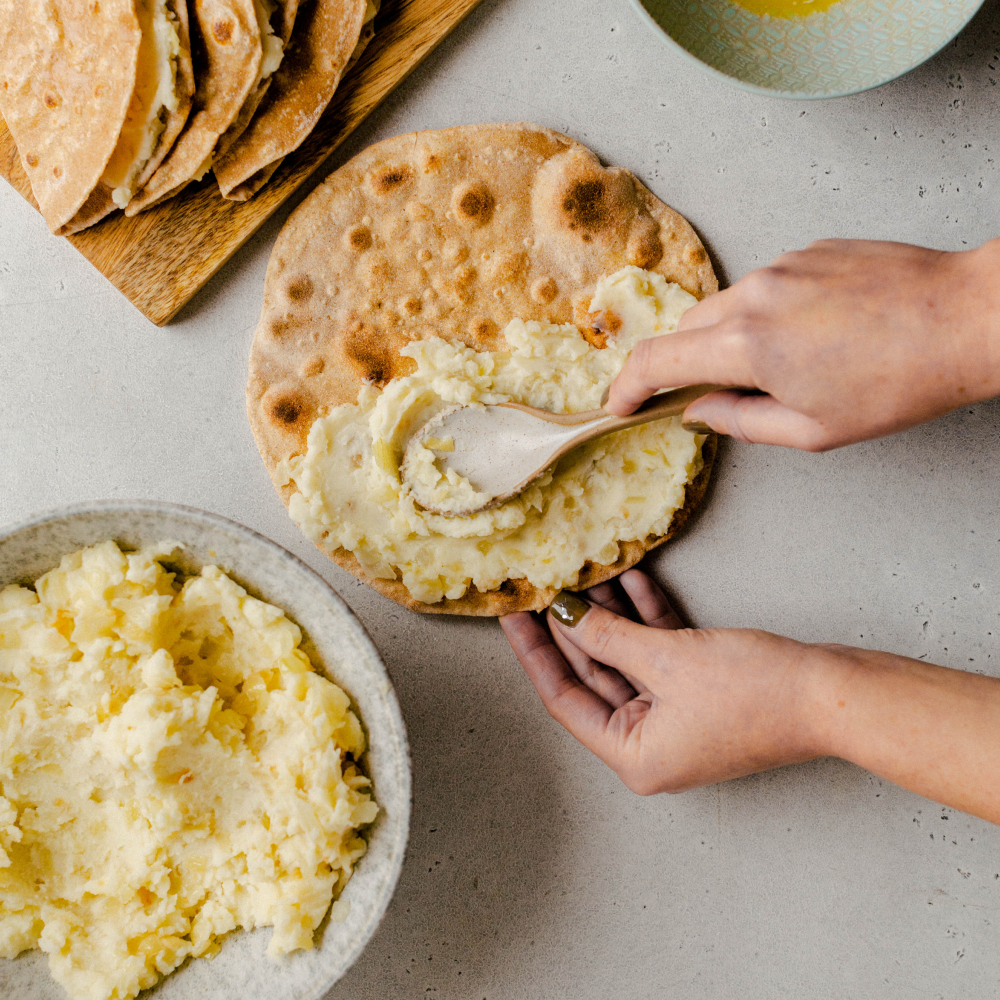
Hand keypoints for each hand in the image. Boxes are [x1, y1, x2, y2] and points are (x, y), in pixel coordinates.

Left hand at [501, 569, 999, 822]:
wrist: (833, 693)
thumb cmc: (754, 690)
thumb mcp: (666, 659)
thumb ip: (608, 636)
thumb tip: (565, 614)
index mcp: (633, 755)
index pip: (562, 698)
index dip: (534, 650)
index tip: (511, 612)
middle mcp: (650, 743)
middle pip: (593, 675)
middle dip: (573, 625)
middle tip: (543, 583)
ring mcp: (677, 719)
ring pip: (627, 659)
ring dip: (609, 615)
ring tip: (584, 568)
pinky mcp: (702, 694)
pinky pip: (659, 654)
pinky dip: (646, 619)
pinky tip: (629, 579)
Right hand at [606, 239, 999, 450]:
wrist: (966, 319)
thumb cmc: (899, 383)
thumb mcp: (812, 430)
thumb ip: (740, 422)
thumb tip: (700, 411)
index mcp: (747, 346)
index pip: (656, 361)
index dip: (627, 387)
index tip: (621, 403)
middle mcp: (754, 296)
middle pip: (684, 330)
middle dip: (685, 364)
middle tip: (713, 393)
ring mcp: (783, 265)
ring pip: (724, 305)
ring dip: (730, 337)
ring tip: (786, 364)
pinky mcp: (811, 250)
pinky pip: (766, 285)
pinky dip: (767, 313)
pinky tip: (814, 333)